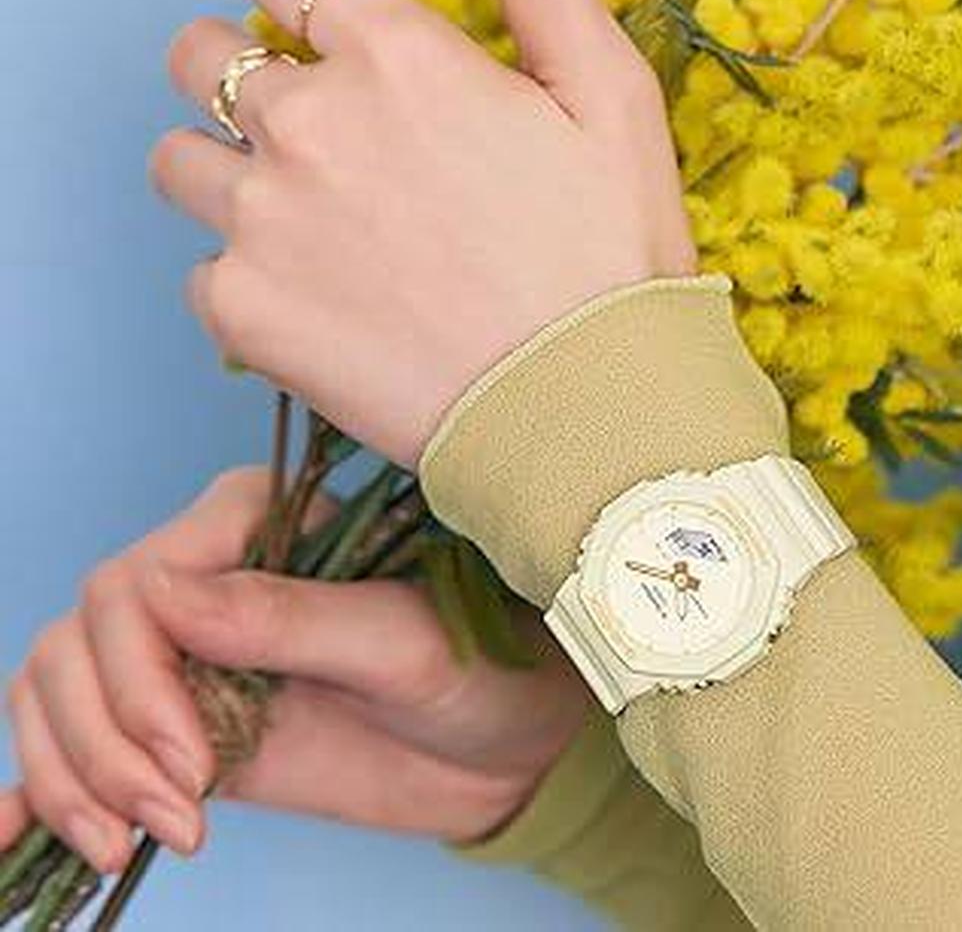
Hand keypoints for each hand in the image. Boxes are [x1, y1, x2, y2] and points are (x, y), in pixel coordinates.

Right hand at [0, 468, 590, 873]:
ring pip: (62, 691)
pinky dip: (41, 783)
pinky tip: (12, 834)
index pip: (136, 582)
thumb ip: (289, 617)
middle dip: (105, 737)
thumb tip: (154, 594)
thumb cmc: (483, 666)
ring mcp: (191, 655)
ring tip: (137, 840)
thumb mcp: (402, 643)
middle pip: (81, 641)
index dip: (139, 675)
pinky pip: (84, 740)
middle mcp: (210, 579)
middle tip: (175, 810)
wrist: (509, 742)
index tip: (191, 756)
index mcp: (258, 523)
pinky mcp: (187, 722)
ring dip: (76, 772)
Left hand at [151, 0, 695, 467]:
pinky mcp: (246, 316)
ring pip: (177, 160)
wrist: (586, 414)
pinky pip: (201, 272)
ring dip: (227, 169)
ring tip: (313, 219)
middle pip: (196, 53)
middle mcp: (306, 123)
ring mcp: (264, 223)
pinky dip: (246, 277)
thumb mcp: (603, 84)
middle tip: (309, 120)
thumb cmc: (611, 253)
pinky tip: (326, 303)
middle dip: (235, 66)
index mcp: (392, 54)